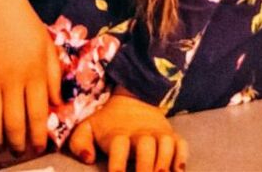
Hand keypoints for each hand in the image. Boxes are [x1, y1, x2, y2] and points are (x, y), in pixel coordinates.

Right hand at [0, 0, 61, 154]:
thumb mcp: (47, 46)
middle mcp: (12, 79)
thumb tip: (57, 104)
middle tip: (19, 151)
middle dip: (18, 143)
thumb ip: (53, 75)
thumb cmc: (25, 23)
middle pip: (14, 122)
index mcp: (34, 72)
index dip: (38, 136)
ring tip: (0, 146)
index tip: (39, 147)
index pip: (38, 114)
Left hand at [68, 92, 187, 171]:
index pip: (119, 146)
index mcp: (119, 133)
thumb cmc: (108, 122)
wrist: (133, 97)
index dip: (117, 164)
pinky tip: (179, 171)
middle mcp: (141, 133)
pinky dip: (182, 157)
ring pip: (165, 145)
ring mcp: (158, 133)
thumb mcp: (89, 127)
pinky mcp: (171, 135)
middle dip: (145, 167)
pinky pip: (181, 144)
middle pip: (145, 147)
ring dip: (164, 162)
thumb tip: (87, 159)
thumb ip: (80, 142)